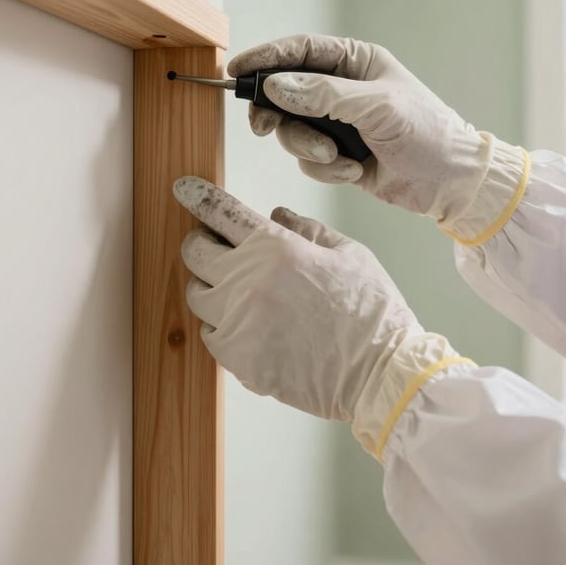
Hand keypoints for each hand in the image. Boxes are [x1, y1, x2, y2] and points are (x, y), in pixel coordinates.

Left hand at [173, 176, 468, 455]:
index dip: (198, 197)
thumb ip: (307, 229)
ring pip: (198, 295)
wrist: (382, 375)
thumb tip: (275, 216)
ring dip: (210, 286)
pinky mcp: (239, 360)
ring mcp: (239, 323)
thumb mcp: (349, 253)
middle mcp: (249, 281)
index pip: (222, 213)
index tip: (183, 189)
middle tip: (215, 246)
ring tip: (237, 290)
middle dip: (200, 243)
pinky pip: (210, 334)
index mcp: (277, 248)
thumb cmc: (371, 312)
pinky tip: (248, 325)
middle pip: (195, 252)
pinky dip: (221, 326)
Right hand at [228, 34, 526, 242]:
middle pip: (284, 93)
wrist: (450, 183)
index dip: (265, 59)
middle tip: (263, 127)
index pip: (299, 51)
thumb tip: (277, 86)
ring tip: (336, 157)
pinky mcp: (336, 155)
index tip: (236, 70)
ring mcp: (337, 124)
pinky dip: (325, 169)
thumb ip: (325, 95)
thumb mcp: (377, 107)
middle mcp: (341, 89)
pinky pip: (307, 160)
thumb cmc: (428, 133)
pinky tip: (354, 171)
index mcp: (355, 62)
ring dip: (308, 148)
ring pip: (291, 130)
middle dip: (276, 113)